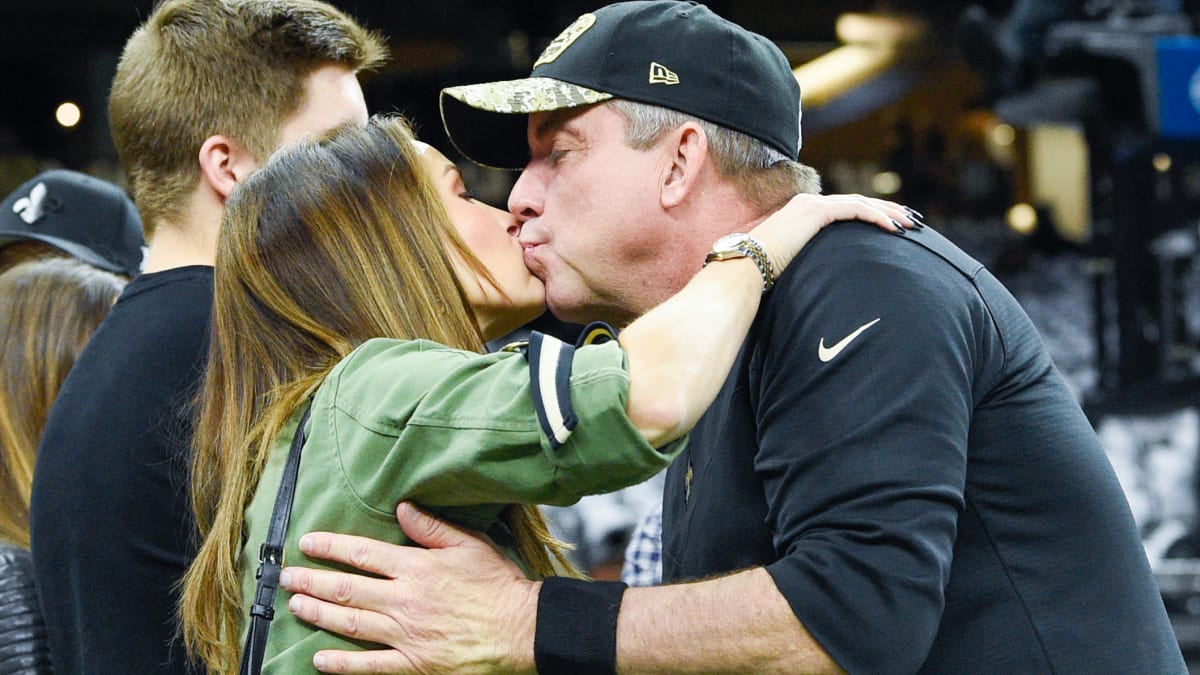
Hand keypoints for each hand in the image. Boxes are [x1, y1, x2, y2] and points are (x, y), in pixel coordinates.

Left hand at [279, 502, 538, 673]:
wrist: (519, 628)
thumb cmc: (496, 585)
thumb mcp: (468, 544)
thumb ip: (432, 527)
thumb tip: (402, 508)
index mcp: (416, 568)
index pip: (362, 554)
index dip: (330, 547)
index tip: (308, 543)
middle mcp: (404, 600)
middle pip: (347, 589)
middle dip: (312, 581)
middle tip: (287, 577)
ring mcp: (405, 634)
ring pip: (350, 623)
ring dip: (318, 614)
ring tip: (296, 606)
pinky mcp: (412, 663)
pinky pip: (369, 665)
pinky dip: (341, 663)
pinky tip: (319, 658)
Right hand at [749, 194, 919, 276]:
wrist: (747, 267)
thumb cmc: (764, 272)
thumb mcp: (793, 263)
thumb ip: (809, 260)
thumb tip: (824, 279)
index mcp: (803, 212)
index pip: (845, 208)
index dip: (872, 213)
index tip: (893, 224)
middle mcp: (808, 203)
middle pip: (858, 201)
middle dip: (887, 209)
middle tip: (911, 220)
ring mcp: (812, 204)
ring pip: (861, 202)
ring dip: (888, 212)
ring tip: (910, 224)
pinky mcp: (816, 211)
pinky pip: (855, 210)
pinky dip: (877, 216)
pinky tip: (893, 228)